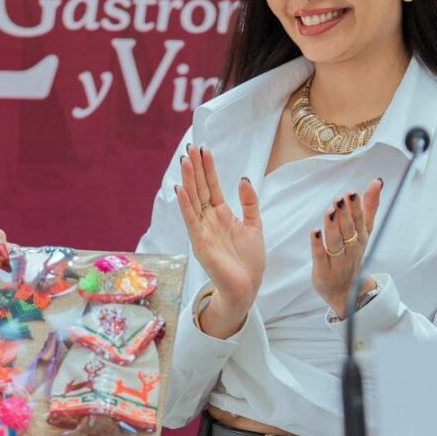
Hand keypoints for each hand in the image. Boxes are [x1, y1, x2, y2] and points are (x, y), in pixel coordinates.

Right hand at [174, 145, 263, 336]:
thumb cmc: (249, 261)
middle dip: (195, 168)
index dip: (208, 168)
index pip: (212, 186)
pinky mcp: (200, 243)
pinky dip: (186, 205)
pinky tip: (182, 189)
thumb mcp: (254, 226)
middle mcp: (209, 220)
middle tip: (190, 147)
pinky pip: (191, 220)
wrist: (246, 287)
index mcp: (221, 215)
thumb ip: (249, 203)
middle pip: (200, 189)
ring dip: (188, 180)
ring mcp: (203, 231)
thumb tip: (243, 179)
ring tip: (185, 161)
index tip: (204, 149)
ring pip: (194, 200)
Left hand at [310, 178, 384, 318]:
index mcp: (361, 238)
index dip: (357, 207)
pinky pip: (320, 255)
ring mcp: (337, 260)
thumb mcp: (364, 232)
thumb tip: (376, 182)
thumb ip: (370, 207)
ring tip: (330, 211)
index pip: (360, 221)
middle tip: (341, 199)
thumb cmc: (353, 255)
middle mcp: (351, 248)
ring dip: (333, 226)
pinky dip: (317, 243)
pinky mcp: (323, 270)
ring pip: (335, 241)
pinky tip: (315, 231)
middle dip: (345, 214)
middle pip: (348, 230)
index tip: (353, 192)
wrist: (347, 292)